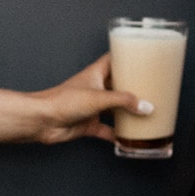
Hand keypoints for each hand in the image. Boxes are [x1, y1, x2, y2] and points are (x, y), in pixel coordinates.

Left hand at [28, 52, 151, 144]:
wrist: (43, 120)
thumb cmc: (63, 101)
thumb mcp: (99, 98)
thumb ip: (124, 102)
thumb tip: (145, 106)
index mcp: (96, 74)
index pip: (114, 59)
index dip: (127, 56)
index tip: (143, 57)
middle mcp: (95, 89)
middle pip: (118, 85)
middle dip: (133, 88)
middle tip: (152, 89)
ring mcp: (92, 107)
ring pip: (114, 108)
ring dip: (127, 112)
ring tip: (145, 113)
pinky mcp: (88, 124)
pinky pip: (107, 129)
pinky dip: (117, 134)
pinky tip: (129, 139)